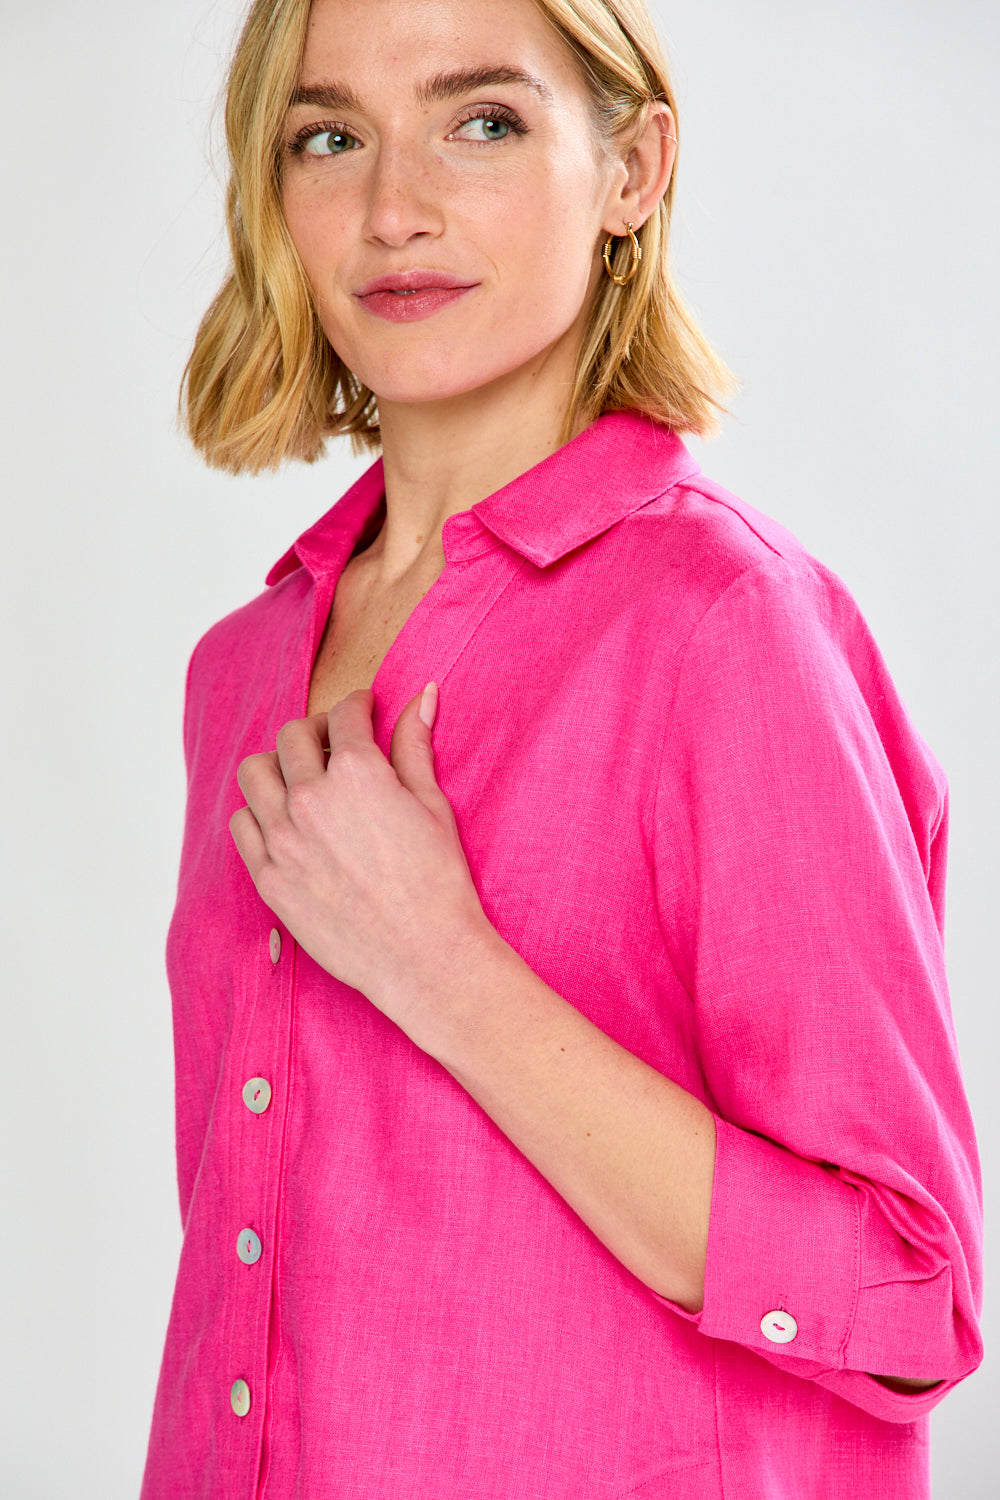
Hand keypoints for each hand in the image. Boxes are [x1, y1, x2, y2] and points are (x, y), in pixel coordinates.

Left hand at [229, 684, 493, 1043]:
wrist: (424, 956)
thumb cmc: (438, 883)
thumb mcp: (433, 805)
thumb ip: (415, 746)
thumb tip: (421, 696)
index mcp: (358, 772)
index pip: (344, 714)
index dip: (357, 705)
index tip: (362, 711)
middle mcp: (311, 798)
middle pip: (292, 736)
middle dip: (315, 730)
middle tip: (333, 742)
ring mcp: (283, 839)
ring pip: (254, 773)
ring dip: (277, 766)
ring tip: (302, 779)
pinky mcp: (268, 877)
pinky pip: (242, 824)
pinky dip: (260, 813)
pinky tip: (286, 821)